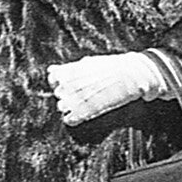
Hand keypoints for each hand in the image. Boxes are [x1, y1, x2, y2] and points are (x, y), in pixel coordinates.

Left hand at [46, 52, 169, 125]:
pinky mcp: (85, 111)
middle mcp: (69, 85)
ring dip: (70, 106)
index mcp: (69, 71)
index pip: (53, 78)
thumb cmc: (112, 67)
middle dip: (67, 94)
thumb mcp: (88, 62)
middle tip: (83, 92)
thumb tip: (51, 70)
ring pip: (61, 107)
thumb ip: (67, 68)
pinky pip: (69, 120)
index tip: (70, 83)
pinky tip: (81, 115)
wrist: (130, 75)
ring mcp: (75, 99)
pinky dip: (73, 119)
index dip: (60, 81)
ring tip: (85, 102)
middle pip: (58, 93)